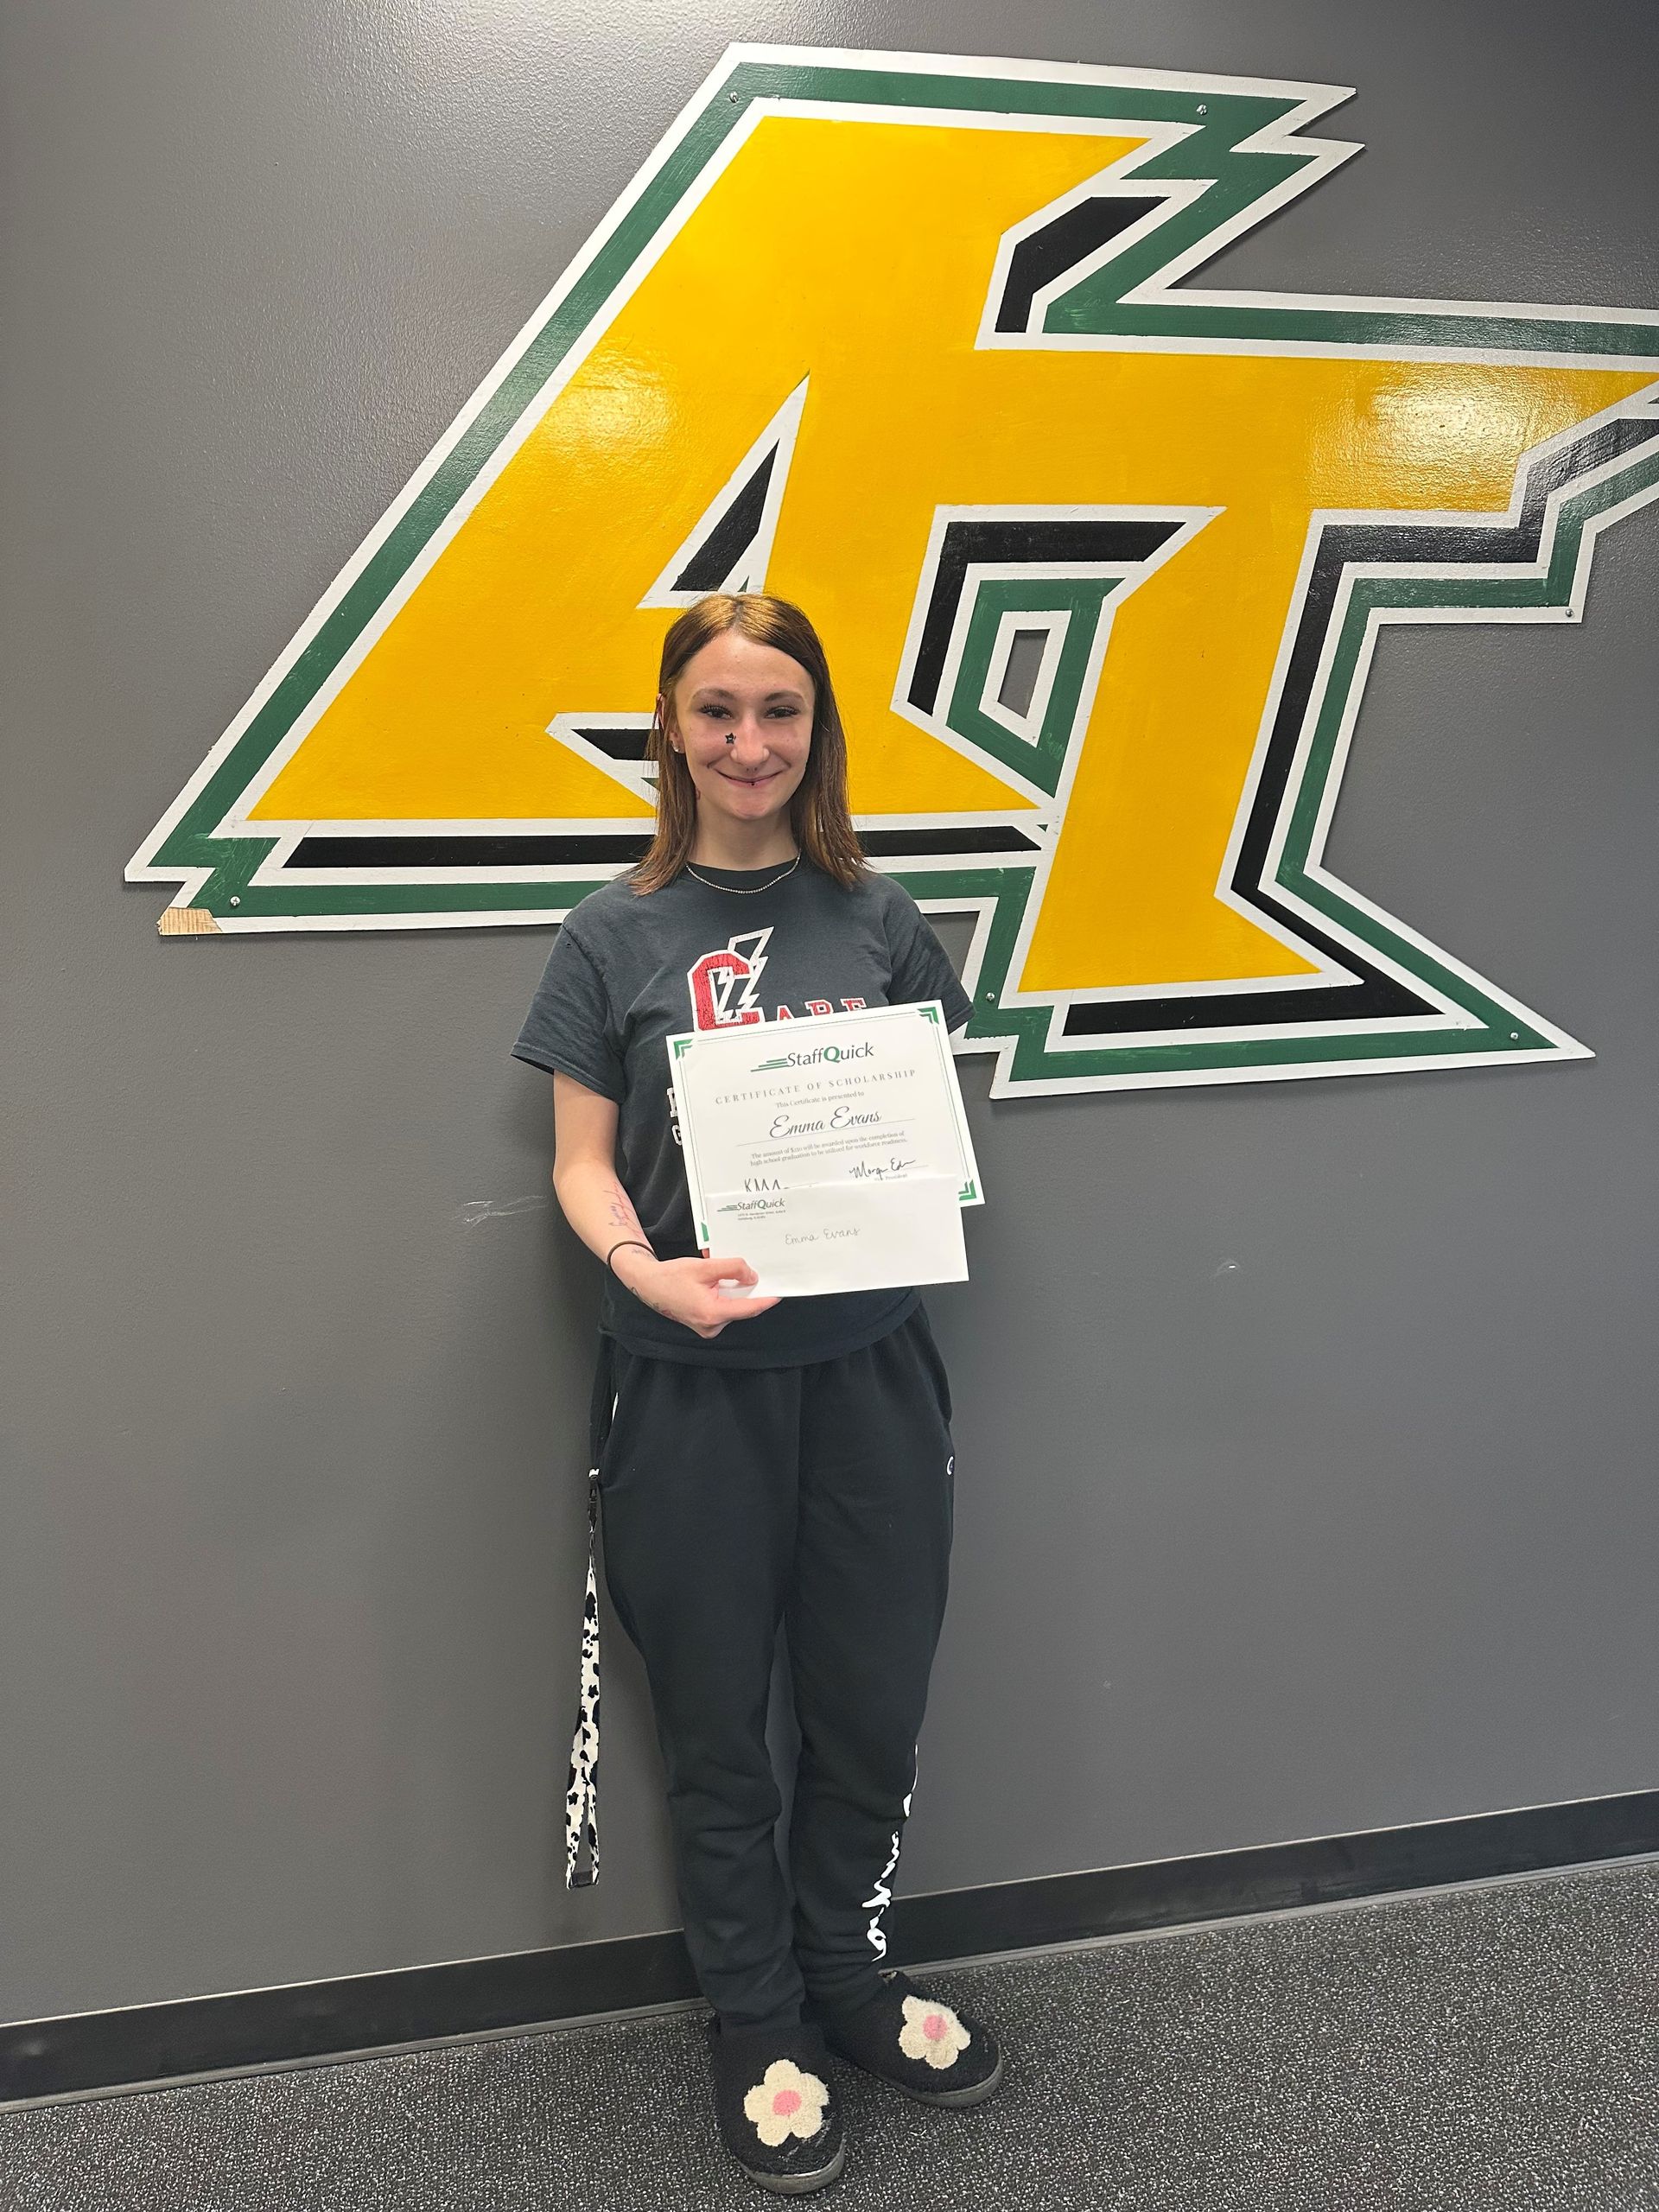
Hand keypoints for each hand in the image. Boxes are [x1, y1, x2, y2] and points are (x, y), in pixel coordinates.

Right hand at [611, 1250, 778, 1338]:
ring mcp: (708, 1327)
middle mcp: (712, 1326)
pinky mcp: (705, 1324)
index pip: (749, 1308)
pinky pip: (723, 1308)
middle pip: (742, 1306)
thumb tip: (752, 1277)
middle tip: (749, 1270)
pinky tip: (716, 1280)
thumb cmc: (672, 1276)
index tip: (781, 1292)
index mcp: (713, 1313)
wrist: (648, 1284)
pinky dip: (724, 1294)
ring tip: (721, 1271)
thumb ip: (731, 1269)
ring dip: (732, 1289)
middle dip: (746, 1288)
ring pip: (732, 1306)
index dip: (767, 1299)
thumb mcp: (705, 1267)